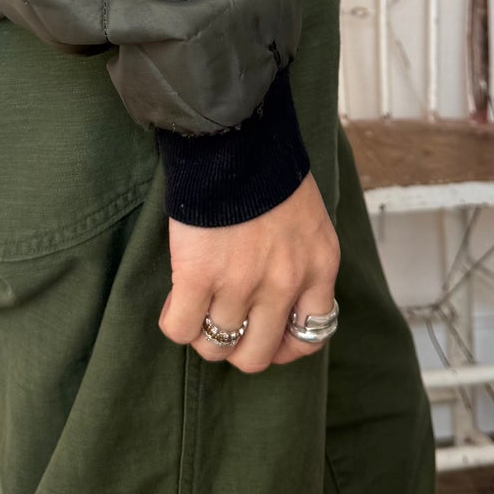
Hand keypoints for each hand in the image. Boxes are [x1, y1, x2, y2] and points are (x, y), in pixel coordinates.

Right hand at [157, 173, 339, 371]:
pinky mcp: (199, 276)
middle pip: (256, 355)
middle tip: (224, 322)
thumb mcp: (308, 220)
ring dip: (202, 332)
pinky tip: (177, 300)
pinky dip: (175, 322)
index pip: (310, 337)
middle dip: (237, 347)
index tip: (265, 336)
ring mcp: (242, 284)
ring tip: (196, 305)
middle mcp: (285, 284)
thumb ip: (300, 261)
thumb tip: (275, 297)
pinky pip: (180, 328)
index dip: (282, 346)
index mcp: (319, 267)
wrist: (235, 138)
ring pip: (216, 347)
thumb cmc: (268, 171)